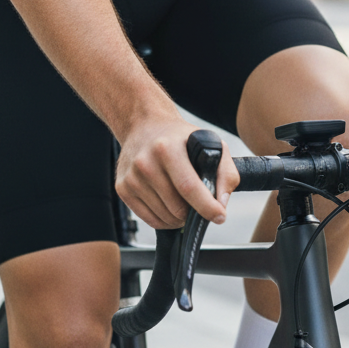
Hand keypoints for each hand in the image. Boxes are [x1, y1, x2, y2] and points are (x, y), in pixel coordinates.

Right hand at [115, 115, 239, 228]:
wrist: (145, 126)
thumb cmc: (182, 138)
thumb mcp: (211, 144)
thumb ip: (225, 172)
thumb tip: (221, 203)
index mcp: (168, 149)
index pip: (189, 186)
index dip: (207, 206)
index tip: (220, 216)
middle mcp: (145, 163)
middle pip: (176, 206)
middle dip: (195, 214)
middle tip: (202, 207)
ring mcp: (131, 177)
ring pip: (164, 216)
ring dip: (180, 219)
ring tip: (187, 206)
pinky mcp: (123, 189)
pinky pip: (149, 219)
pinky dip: (165, 221)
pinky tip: (173, 209)